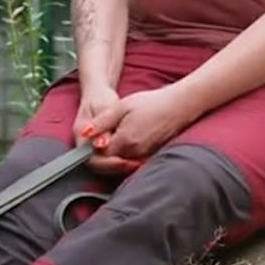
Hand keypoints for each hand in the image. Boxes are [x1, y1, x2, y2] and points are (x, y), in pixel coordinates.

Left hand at [81, 85, 198, 174]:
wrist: (179, 105)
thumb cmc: (151, 103)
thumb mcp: (121, 107)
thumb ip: (101, 123)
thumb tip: (85, 135)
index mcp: (125, 142)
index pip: (100, 156)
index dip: (93, 148)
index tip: (94, 136)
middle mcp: (135, 154)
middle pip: (110, 162)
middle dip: (103, 153)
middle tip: (103, 135)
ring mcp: (144, 156)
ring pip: (121, 162)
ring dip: (114, 154)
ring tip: (117, 134)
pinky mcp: (151, 155)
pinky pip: (132, 160)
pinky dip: (126, 154)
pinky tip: (128, 138)